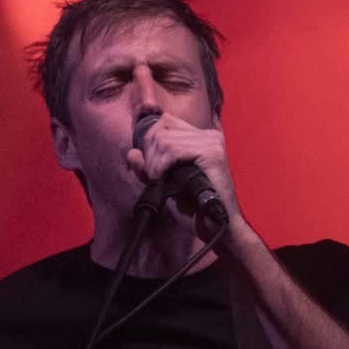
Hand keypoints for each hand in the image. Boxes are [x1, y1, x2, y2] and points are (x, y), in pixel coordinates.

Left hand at [126, 113, 243, 233]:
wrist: (217, 226)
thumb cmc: (194, 208)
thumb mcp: (165, 184)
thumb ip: (148, 168)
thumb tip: (132, 153)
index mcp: (201, 137)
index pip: (165, 121)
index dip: (150, 142)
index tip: (152, 167)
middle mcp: (209, 135)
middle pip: (161, 128)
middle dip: (150, 153)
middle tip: (153, 177)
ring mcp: (212, 142)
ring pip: (164, 139)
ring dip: (154, 162)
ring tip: (159, 180)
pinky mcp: (211, 153)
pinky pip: (173, 150)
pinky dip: (161, 165)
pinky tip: (163, 179)